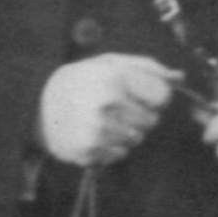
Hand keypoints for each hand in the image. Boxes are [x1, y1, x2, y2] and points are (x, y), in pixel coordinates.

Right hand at [37, 54, 182, 166]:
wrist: (37, 105)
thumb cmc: (81, 80)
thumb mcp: (110, 63)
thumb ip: (148, 68)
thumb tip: (180, 77)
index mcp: (116, 78)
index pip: (162, 96)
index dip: (154, 97)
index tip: (139, 95)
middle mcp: (108, 105)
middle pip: (152, 120)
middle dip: (140, 115)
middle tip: (115, 107)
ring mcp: (98, 131)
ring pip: (137, 139)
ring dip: (127, 132)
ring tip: (103, 120)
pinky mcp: (90, 152)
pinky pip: (121, 154)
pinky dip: (112, 147)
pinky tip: (95, 134)